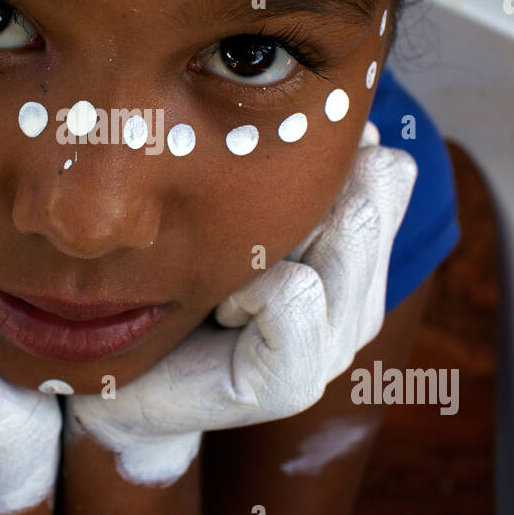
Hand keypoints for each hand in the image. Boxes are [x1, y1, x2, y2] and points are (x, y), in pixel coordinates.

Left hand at [64, 120, 416, 487]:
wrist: (123, 375)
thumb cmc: (175, 281)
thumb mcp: (239, 207)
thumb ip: (299, 173)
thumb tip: (361, 130)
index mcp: (358, 258)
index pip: (390, 173)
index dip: (324, 161)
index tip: (258, 199)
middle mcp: (361, 305)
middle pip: (365, 201)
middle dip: (294, 203)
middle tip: (238, 247)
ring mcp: (336, 348)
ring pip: (341, 236)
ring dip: (267, 245)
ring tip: (228, 281)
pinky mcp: (295, 384)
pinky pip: (293, 291)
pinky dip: (248, 290)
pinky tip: (220, 313)